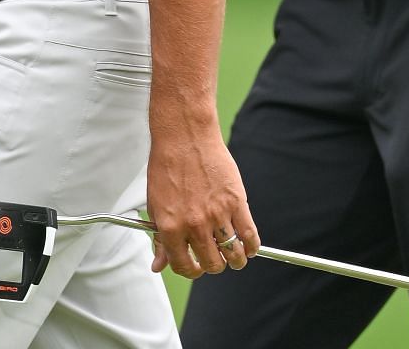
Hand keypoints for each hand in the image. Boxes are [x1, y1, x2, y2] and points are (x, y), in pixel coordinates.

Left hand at [144, 110, 258, 278]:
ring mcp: (217, 214)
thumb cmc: (167, 167)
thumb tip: (158, 265)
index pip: (184, 265)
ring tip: (235, 258)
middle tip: (217, 260)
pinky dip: (252, 246)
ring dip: (235, 260)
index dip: (191, 270)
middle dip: (214, 266)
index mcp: (171, 228)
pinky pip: (249, 234)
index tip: (196, 267)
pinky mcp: (236, 201)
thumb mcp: (155, 206)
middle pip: (212, 263)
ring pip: (233, 253)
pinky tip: (249, 247)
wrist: (184, 137)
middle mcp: (194, 225)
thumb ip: (159, 239)